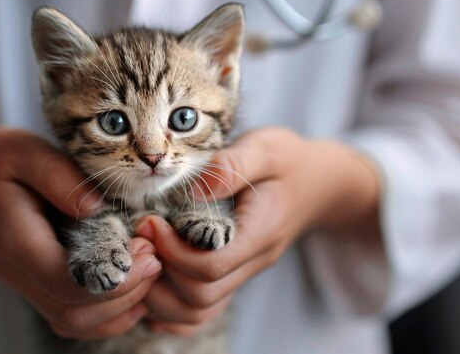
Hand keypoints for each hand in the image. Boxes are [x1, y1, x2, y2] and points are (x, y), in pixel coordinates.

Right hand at [0, 128, 161, 338]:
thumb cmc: (0, 163)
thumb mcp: (24, 152)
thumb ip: (58, 175)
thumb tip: (96, 207)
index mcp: (16, 241)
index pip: (66, 282)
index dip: (113, 277)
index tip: (147, 250)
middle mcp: (19, 273)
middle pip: (74, 311)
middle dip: (125, 293)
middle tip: (155, 258)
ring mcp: (28, 285)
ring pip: (75, 323)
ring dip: (121, 307)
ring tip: (149, 271)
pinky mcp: (40, 287)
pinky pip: (74, 320)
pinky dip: (110, 315)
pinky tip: (134, 288)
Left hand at [137, 128, 379, 334]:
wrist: (318, 184)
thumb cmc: (289, 162)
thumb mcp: (267, 149)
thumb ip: (233, 165)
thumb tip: (194, 189)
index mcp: (259, 234)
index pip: (211, 266)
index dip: (173, 251)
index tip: (152, 222)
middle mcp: (251, 262)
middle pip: (200, 296)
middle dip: (161, 271)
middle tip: (141, 237)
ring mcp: (243, 272)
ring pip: (197, 311)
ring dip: (161, 293)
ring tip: (143, 256)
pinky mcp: (233, 273)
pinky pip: (202, 311)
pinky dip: (172, 307)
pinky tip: (154, 283)